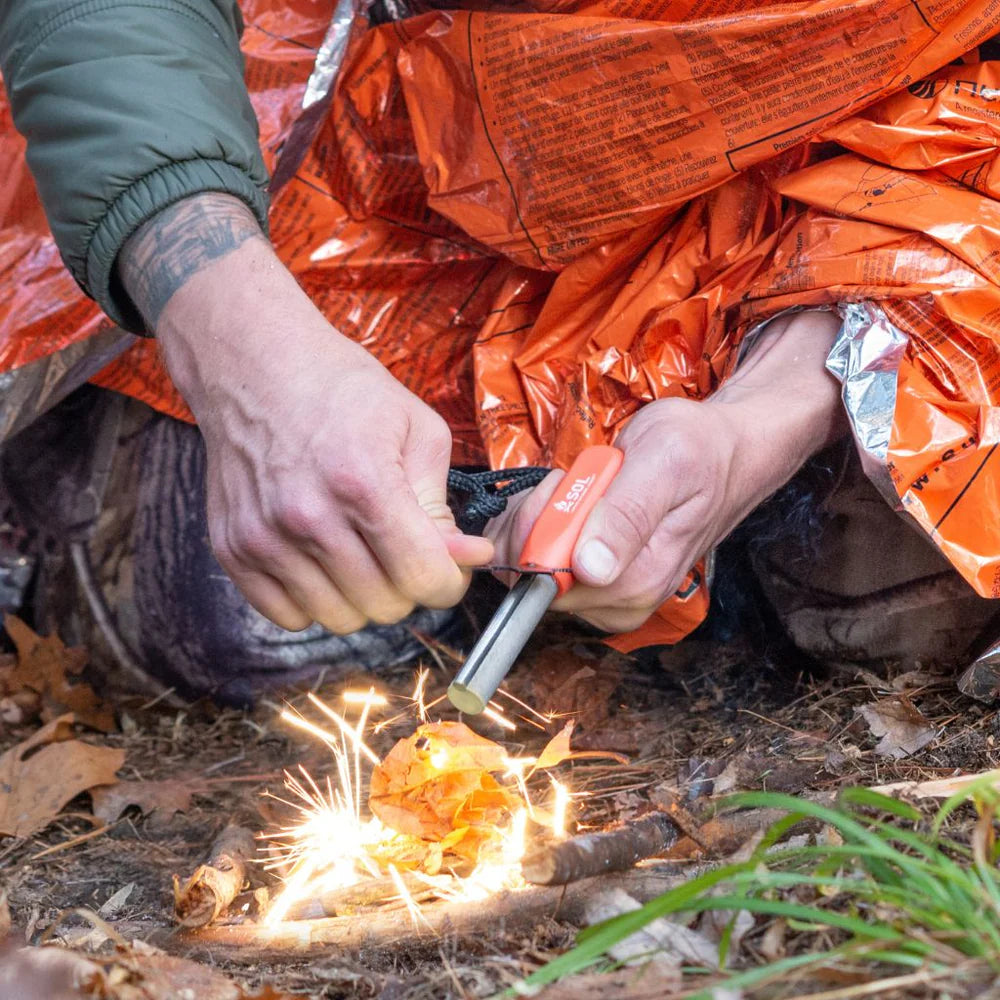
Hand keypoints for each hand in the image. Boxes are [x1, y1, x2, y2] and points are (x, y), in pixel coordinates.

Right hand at [119, 194, 492, 631]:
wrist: (255, 365)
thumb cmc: (342, 390)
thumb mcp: (416, 428)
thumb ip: (441, 502)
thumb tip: (466, 557)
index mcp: (363, 482)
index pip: (421, 578)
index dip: (449, 582)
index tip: (449, 569)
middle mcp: (308, 517)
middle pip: (383, 605)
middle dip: (408, 586)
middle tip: (404, 552)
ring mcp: (264, 537)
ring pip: (339, 619)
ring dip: (363, 597)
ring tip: (363, 553)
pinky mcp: (232, 548)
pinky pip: (288, 616)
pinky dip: (315, 601)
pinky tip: (323, 563)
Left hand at [488, 310, 845, 632]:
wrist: (724, 453)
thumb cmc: (699, 450)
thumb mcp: (665, 463)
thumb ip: (627, 514)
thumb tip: (592, 568)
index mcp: (638, 581)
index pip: (547, 579)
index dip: (539, 528)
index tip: (563, 485)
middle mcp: (621, 600)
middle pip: (532, 578)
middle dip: (535, 520)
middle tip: (571, 479)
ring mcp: (607, 594)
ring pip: (530, 569)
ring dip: (537, 519)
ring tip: (578, 486)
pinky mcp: (596, 582)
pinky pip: (540, 563)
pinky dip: (539, 524)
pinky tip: (568, 500)